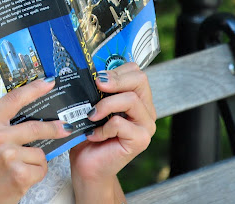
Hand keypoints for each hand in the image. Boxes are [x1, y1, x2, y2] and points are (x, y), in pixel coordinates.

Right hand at [0, 78, 71, 203]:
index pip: (13, 100)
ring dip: (34, 161)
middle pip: (35, 126)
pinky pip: (40, 169)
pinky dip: (35, 175)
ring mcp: (8, 156)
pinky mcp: (19, 174)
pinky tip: (20, 179)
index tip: (48, 82)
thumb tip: (16, 110)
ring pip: (38, 152)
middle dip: (53, 128)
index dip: (33, 89)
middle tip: (64, 127)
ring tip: (18, 169)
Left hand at [69, 62, 155, 198]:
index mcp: (138, 98)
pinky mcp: (141, 140)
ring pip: (131, 99)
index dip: (116, 70)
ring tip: (91, 115)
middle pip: (140, 80)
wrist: (87, 165)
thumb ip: (99, 89)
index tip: (97, 76)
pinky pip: (120, 123)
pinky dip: (102, 127)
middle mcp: (146, 110)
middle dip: (115, 79)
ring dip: (106, 104)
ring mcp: (146, 126)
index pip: (136, 71)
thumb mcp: (93, 105)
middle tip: (97, 84)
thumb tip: (93, 71)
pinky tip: (95, 134)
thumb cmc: (89, 133)